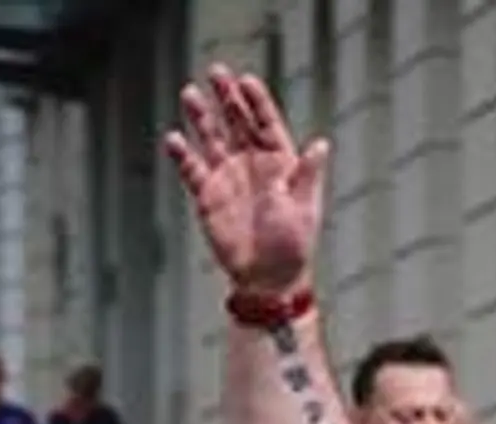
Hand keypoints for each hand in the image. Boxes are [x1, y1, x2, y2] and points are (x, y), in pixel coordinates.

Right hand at [165, 66, 331, 297]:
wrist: (268, 279)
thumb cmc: (293, 246)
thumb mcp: (304, 208)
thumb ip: (307, 175)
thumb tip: (320, 145)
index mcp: (280, 163)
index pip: (266, 123)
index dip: (257, 101)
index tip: (246, 80)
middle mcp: (251, 164)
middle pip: (237, 122)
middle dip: (227, 97)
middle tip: (216, 72)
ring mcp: (228, 177)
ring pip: (212, 138)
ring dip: (201, 117)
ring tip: (190, 94)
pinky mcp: (207, 195)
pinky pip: (192, 169)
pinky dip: (182, 154)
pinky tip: (174, 138)